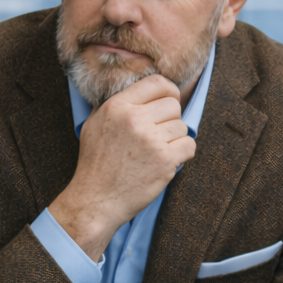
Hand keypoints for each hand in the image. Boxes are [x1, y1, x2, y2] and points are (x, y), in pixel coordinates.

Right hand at [47, 75, 193, 258]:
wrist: (96, 200)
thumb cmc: (95, 165)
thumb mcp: (94, 125)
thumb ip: (113, 105)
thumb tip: (134, 89)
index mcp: (117, 106)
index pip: (157, 82)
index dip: (168, 92)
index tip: (168, 103)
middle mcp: (134, 119)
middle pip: (173, 105)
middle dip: (170, 119)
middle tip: (159, 135)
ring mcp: (150, 139)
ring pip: (182, 126)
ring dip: (175, 139)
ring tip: (157, 152)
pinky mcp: (164, 160)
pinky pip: (189, 145)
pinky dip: (183, 154)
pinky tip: (168, 161)